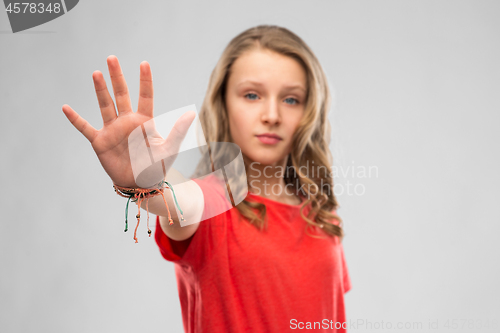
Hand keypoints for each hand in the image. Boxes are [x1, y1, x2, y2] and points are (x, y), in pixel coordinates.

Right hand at [62, 55, 195, 187]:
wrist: (141, 185)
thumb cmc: (157, 167)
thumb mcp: (170, 149)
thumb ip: (178, 131)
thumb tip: (191, 113)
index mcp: (144, 121)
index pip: (145, 96)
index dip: (145, 80)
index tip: (144, 63)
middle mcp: (127, 121)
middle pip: (121, 94)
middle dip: (117, 77)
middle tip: (112, 58)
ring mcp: (113, 130)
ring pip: (105, 105)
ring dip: (100, 90)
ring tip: (97, 73)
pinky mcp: (100, 142)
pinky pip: (85, 128)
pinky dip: (76, 119)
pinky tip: (66, 107)